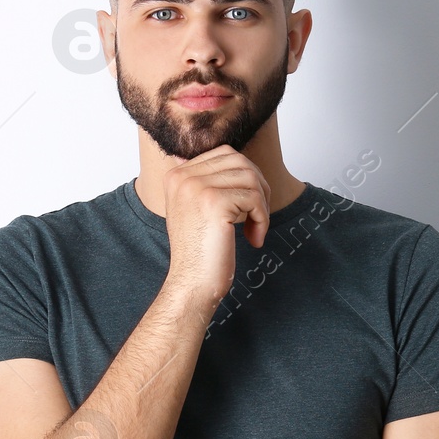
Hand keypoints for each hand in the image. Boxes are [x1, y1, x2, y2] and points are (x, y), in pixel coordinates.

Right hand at [162, 144, 271, 305]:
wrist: (192, 283)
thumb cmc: (200, 252)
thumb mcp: (196, 209)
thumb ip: (208, 182)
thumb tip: (231, 158)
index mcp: (177, 175)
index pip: (224, 154)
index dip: (245, 178)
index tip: (245, 208)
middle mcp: (183, 176)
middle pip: (240, 162)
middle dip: (258, 188)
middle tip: (257, 217)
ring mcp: (197, 187)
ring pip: (251, 179)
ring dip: (261, 206)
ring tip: (254, 230)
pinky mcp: (215, 202)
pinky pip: (254, 199)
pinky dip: (262, 220)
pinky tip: (253, 239)